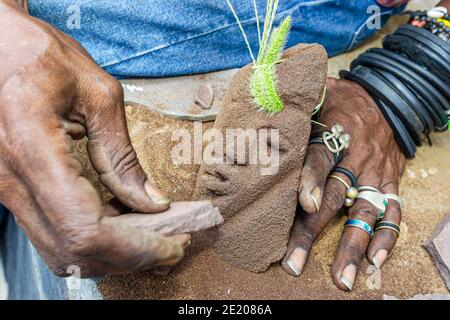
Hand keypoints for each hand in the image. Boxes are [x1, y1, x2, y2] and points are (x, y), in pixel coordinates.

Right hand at [0, 1, 189, 276]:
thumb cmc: (42, 56)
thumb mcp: (97, 95)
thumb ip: (122, 156)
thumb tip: (152, 203)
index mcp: (33, 149)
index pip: (87, 230)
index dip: (135, 248)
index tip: (173, 244)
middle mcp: (12, 181)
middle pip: (77, 252)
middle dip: (132, 256)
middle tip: (173, 242)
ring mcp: (8, 191)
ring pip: (64, 251)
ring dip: (115, 252)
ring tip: (155, 234)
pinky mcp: (15, 191)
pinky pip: (56, 232)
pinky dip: (95, 237)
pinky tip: (124, 219)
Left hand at [281, 78, 405, 290]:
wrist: (385, 98)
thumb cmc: (339, 99)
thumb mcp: (317, 92)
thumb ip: (291, 104)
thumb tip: (255, 107)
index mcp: (334, 132)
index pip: (321, 157)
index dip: (312, 179)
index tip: (305, 205)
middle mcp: (355, 157)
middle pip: (334, 196)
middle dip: (313, 230)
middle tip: (295, 261)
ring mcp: (374, 174)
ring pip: (364, 213)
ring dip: (351, 246)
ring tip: (339, 278)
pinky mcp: (389, 183)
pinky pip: (392, 212)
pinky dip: (386, 237)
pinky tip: (373, 262)